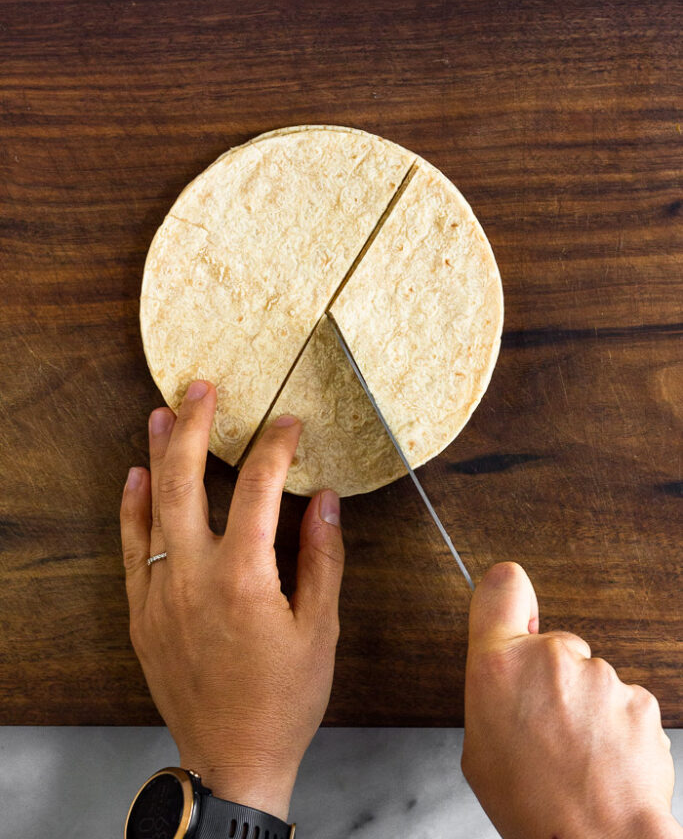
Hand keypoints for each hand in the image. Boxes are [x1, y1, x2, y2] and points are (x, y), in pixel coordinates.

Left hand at [120, 381, 344, 820]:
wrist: (233, 759)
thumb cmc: (284, 698)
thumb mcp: (321, 628)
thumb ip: (322, 556)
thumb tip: (326, 498)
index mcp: (244, 576)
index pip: (258, 487)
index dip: (275, 447)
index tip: (288, 424)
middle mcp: (193, 575)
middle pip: (186, 480)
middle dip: (193, 426)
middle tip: (200, 388)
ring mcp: (160, 592)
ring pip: (152, 505)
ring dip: (157, 454)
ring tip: (160, 413)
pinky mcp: (142, 611)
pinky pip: (132, 546)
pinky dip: (133, 507)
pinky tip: (135, 476)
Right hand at [462, 562, 680, 838]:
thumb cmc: (533, 807)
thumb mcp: (478, 749)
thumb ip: (492, 694)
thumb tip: (506, 680)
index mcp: (498, 666)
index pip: (501, 586)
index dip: (510, 596)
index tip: (517, 609)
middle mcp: (549, 659)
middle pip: (552, 644)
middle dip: (553, 677)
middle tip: (548, 728)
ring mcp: (599, 676)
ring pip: (591, 678)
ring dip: (587, 707)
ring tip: (579, 756)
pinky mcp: (639, 697)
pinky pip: (624, 702)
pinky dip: (618, 727)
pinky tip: (606, 761)